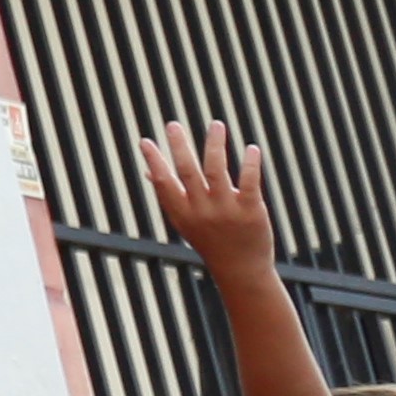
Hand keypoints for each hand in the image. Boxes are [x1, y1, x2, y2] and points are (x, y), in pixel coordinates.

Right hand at [137, 122, 276, 275]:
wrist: (242, 270)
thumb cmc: (211, 241)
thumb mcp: (186, 221)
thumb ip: (170, 195)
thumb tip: (148, 170)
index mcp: (183, 213)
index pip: (164, 183)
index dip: (153, 162)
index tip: (145, 141)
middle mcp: (202, 211)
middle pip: (188, 172)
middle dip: (178, 147)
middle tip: (172, 124)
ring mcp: (226, 211)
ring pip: (217, 171)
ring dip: (215, 145)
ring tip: (216, 124)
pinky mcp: (251, 211)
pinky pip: (249, 182)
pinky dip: (250, 163)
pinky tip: (251, 147)